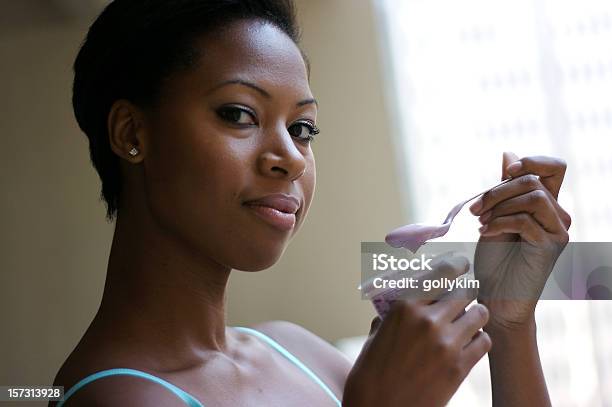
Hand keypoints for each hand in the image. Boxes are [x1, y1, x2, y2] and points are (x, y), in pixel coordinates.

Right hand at [344, 258, 490, 406]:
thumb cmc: (371, 373)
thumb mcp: (376, 335)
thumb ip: (395, 315)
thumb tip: (407, 300)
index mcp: (404, 307)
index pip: (443, 272)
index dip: (457, 264)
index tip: (462, 264)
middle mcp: (428, 320)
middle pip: (466, 291)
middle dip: (465, 293)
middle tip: (462, 298)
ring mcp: (446, 344)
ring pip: (480, 313)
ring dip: (475, 315)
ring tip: (467, 321)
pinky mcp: (460, 368)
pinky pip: (485, 341)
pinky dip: (479, 339)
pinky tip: (468, 343)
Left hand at [470, 152, 570, 331]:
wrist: (495, 297)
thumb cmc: (494, 260)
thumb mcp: (494, 216)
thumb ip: (504, 188)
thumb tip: (508, 153)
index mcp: (546, 205)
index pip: (554, 167)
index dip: (532, 161)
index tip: (505, 171)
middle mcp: (558, 215)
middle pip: (534, 180)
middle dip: (498, 191)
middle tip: (476, 209)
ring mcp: (558, 231)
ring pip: (533, 196)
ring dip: (499, 206)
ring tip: (481, 224)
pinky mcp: (551, 247)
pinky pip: (526, 221)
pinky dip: (500, 223)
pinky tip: (486, 234)